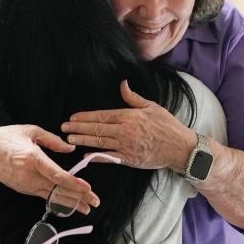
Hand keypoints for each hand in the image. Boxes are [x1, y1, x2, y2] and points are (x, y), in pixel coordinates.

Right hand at [0, 125, 98, 213]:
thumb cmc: (5, 137)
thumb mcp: (30, 131)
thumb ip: (52, 140)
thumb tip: (70, 149)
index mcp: (32, 158)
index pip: (57, 175)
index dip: (74, 184)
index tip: (88, 189)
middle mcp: (28, 175)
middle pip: (57, 190)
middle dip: (78, 198)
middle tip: (95, 202)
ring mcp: (24, 185)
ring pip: (51, 197)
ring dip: (70, 203)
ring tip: (86, 208)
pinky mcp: (22, 189)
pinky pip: (43, 196)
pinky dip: (57, 201)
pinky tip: (69, 205)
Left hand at [61, 80, 195, 171]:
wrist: (180, 147)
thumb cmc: (168, 125)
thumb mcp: (152, 106)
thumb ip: (133, 97)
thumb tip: (122, 84)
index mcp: (129, 116)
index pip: (101, 115)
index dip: (85, 117)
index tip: (72, 117)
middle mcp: (125, 131)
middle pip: (96, 128)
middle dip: (78, 128)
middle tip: (63, 128)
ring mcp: (126, 146)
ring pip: (99, 142)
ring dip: (82, 140)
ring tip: (69, 139)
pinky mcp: (130, 159)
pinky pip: (109, 157)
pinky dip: (97, 156)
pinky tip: (87, 154)